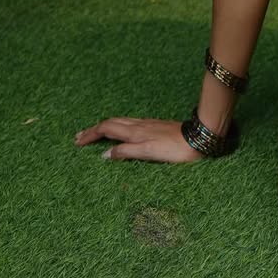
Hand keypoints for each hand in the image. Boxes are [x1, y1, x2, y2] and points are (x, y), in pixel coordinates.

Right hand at [74, 116, 201, 162]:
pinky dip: (117, 128)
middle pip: (111, 124)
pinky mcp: (154, 127)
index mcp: (135, 132)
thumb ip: (127, 152)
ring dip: (104, 128)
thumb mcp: (149, 153)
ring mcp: (147, 125)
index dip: (91, 134)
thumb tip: (105, 155)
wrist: (200, 137)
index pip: (106, 129)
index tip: (77, 142)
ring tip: (93, 134)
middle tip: (78, 137)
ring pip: (120, 123)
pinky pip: (129, 125)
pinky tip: (119, 133)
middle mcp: (139, 125)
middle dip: (93, 130)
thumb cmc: (176, 149)